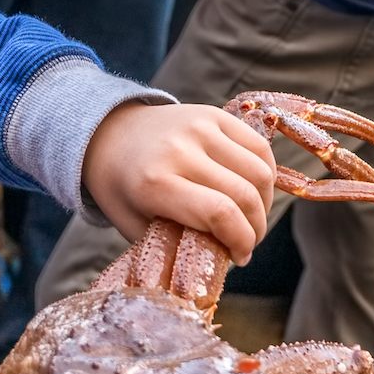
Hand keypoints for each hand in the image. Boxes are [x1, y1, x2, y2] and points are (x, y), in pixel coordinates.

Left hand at [81, 102, 275, 264]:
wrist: (107, 134)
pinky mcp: (215, 114)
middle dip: (255, 228)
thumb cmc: (121, 188)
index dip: (241, 241)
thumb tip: (222, 258)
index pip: (220, 213)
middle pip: (245, 195)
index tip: (240, 257)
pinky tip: (253, 192)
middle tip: (247, 243)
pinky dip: (266, 175)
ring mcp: (200, 127)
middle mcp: (179, 150)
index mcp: (154, 183)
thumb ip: (176, 243)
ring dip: (265, 203)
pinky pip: (260, 148)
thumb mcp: (135, 225)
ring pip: (260, 172)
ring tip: (250, 218)